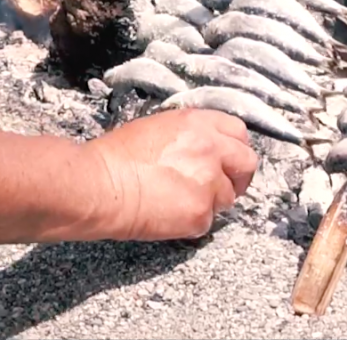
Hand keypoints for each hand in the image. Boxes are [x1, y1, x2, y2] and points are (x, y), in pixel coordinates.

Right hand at [83, 108, 259, 240]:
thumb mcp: (156, 129)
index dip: (233, 149)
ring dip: (211, 202)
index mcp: (198, 123)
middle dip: (237, 177)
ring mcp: (209, 183)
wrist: (99, 185)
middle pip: (247, 163)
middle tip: (221, 187)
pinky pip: (207, 221)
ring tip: (179, 202)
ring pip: (228, 197)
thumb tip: (202, 151)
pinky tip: (167, 216)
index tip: (227, 161)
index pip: (238, 132)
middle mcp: (210, 149)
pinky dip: (191, 222)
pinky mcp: (200, 213)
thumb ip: (189, 136)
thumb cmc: (114, 157)